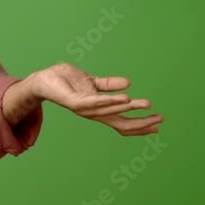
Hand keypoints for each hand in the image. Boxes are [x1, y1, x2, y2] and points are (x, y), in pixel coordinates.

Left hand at [28, 62, 162, 135]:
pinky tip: (126, 98)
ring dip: (130, 108)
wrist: (44, 78)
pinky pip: (96, 102)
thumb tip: (129, 83)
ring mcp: (85, 109)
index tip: (158, 125)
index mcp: (99, 110)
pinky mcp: (75, 101)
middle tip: (160, 120)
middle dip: (141, 122)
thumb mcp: (92, 81)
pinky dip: (111, 100)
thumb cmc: (65, 80)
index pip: (122, 122)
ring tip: (147, 104)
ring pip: (111, 111)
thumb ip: (109, 85)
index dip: (140, 125)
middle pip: (121, 123)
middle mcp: (93, 113)